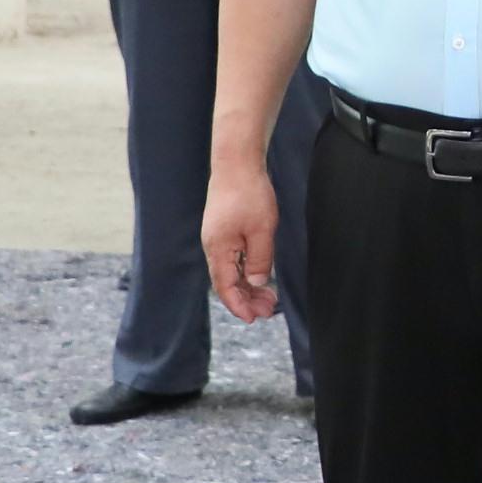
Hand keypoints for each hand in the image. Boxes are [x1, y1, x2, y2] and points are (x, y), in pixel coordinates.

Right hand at [202, 158, 280, 319]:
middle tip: (269, 310)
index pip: (225, 287)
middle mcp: (213, 246)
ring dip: (248, 286)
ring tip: (269, 298)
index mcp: (218, 249)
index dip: (238, 305)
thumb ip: (259, 260)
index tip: (253, 319)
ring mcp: (217, 238)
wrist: (237, 163)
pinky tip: (260, 276)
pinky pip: (233, 258)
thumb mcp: (262, 231)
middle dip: (246, 299)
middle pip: (227, 282)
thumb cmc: (250, 194)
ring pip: (230, 271)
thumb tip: (255, 283)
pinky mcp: (224, 230)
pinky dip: (246, 270)